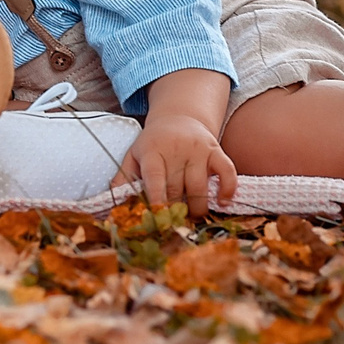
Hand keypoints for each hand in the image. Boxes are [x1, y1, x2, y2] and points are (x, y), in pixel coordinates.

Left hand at [111, 113, 236, 213]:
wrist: (178, 117)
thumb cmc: (154, 143)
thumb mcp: (134, 155)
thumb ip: (124, 178)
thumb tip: (115, 204)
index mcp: (153, 151)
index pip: (155, 175)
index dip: (156, 196)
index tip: (157, 214)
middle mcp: (177, 149)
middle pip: (177, 187)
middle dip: (175, 210)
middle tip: (173, 225)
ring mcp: (198, 150)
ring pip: (199, 185)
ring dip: (197, 207)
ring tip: (192, 217)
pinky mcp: (216, 151)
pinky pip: (227, 171)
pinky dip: (227, 188)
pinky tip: (223, 202)